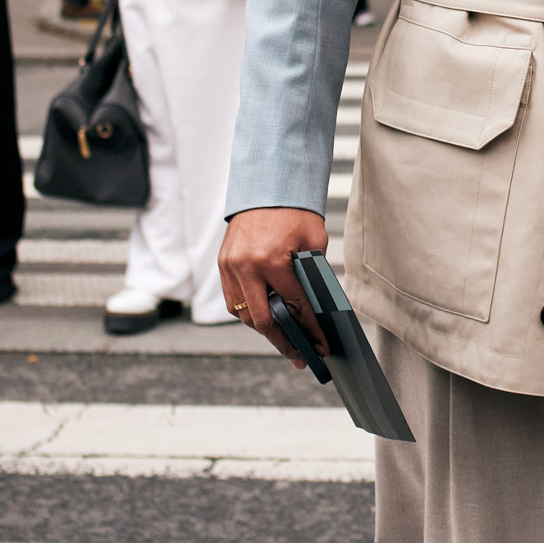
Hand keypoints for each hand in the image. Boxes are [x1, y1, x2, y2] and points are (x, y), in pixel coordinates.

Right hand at [219, 207, 329, 360]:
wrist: (266, 185)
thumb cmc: (294, 212)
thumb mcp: (312, 242)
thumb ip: (312, 275)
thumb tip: (316, 311)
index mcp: (270, 260)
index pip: (293, 306)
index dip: (309, 330)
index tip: (321, 346)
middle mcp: (245, 266)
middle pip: (263, 320)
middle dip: (284, 343)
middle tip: (300, 357)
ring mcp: (229, 267)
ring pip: (244, 315)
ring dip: (265, 331)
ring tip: (285, 342)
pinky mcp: (222, 264)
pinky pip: (233, 300)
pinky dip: (249, 313)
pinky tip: (267, 320)